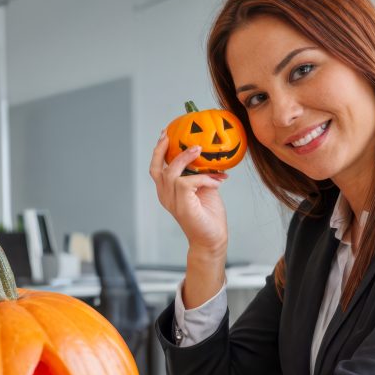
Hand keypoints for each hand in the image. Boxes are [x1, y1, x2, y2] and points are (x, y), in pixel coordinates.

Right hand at [149, 130, 228, 254]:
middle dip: (162, 149)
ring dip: (186, 158)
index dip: (159, 151)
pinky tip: (218, 180)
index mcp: (167, 192)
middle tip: (170, 134)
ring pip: (171, 172)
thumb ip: (200, 173)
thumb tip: (209, 156)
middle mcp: (165, 196)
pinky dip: (204, 178)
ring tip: (199, 149)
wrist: (211, 240)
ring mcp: (172, 201)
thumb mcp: (204, 189)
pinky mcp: (182, 205)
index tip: (166, 134)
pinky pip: (188, 182)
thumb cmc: (208, 216)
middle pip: (156, 168)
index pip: (157, 168)